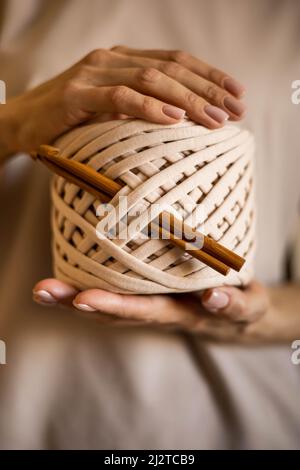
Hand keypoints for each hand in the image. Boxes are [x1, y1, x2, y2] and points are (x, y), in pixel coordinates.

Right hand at [2, 46, 244, 155]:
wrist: (20, 123)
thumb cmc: (70, 121)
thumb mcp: (112, 111)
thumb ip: (141, 108)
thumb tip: (183, 123)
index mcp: (124, 60)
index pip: (176, 61)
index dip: (210, 75)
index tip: (237, 94)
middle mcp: (112, 59)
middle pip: (171, 68)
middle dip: (209, 89)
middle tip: (236, 110)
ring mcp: (94, 73)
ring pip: (152, 78)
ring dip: (188, 99)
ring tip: (215, 119)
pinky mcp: (77, 94)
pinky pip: (120, 97)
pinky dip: (150, 106)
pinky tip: (174, 118)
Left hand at [32, 279, 269, 341]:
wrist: (237, 315)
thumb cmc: (241, 305)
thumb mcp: (248, 306)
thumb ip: (233, 304)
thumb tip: (213, 297)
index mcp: (180, 313)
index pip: (145, 310)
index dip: (115, 305)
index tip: (84, 299)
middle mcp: (158, 311)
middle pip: (114, 311)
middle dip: (77, 302)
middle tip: (45, 291)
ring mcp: (151, 304)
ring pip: (110, 305)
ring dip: (73, 298)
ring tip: (43, 289)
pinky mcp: (149, 293)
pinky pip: (116, 295)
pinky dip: (88, 287)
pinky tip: (65, 277)